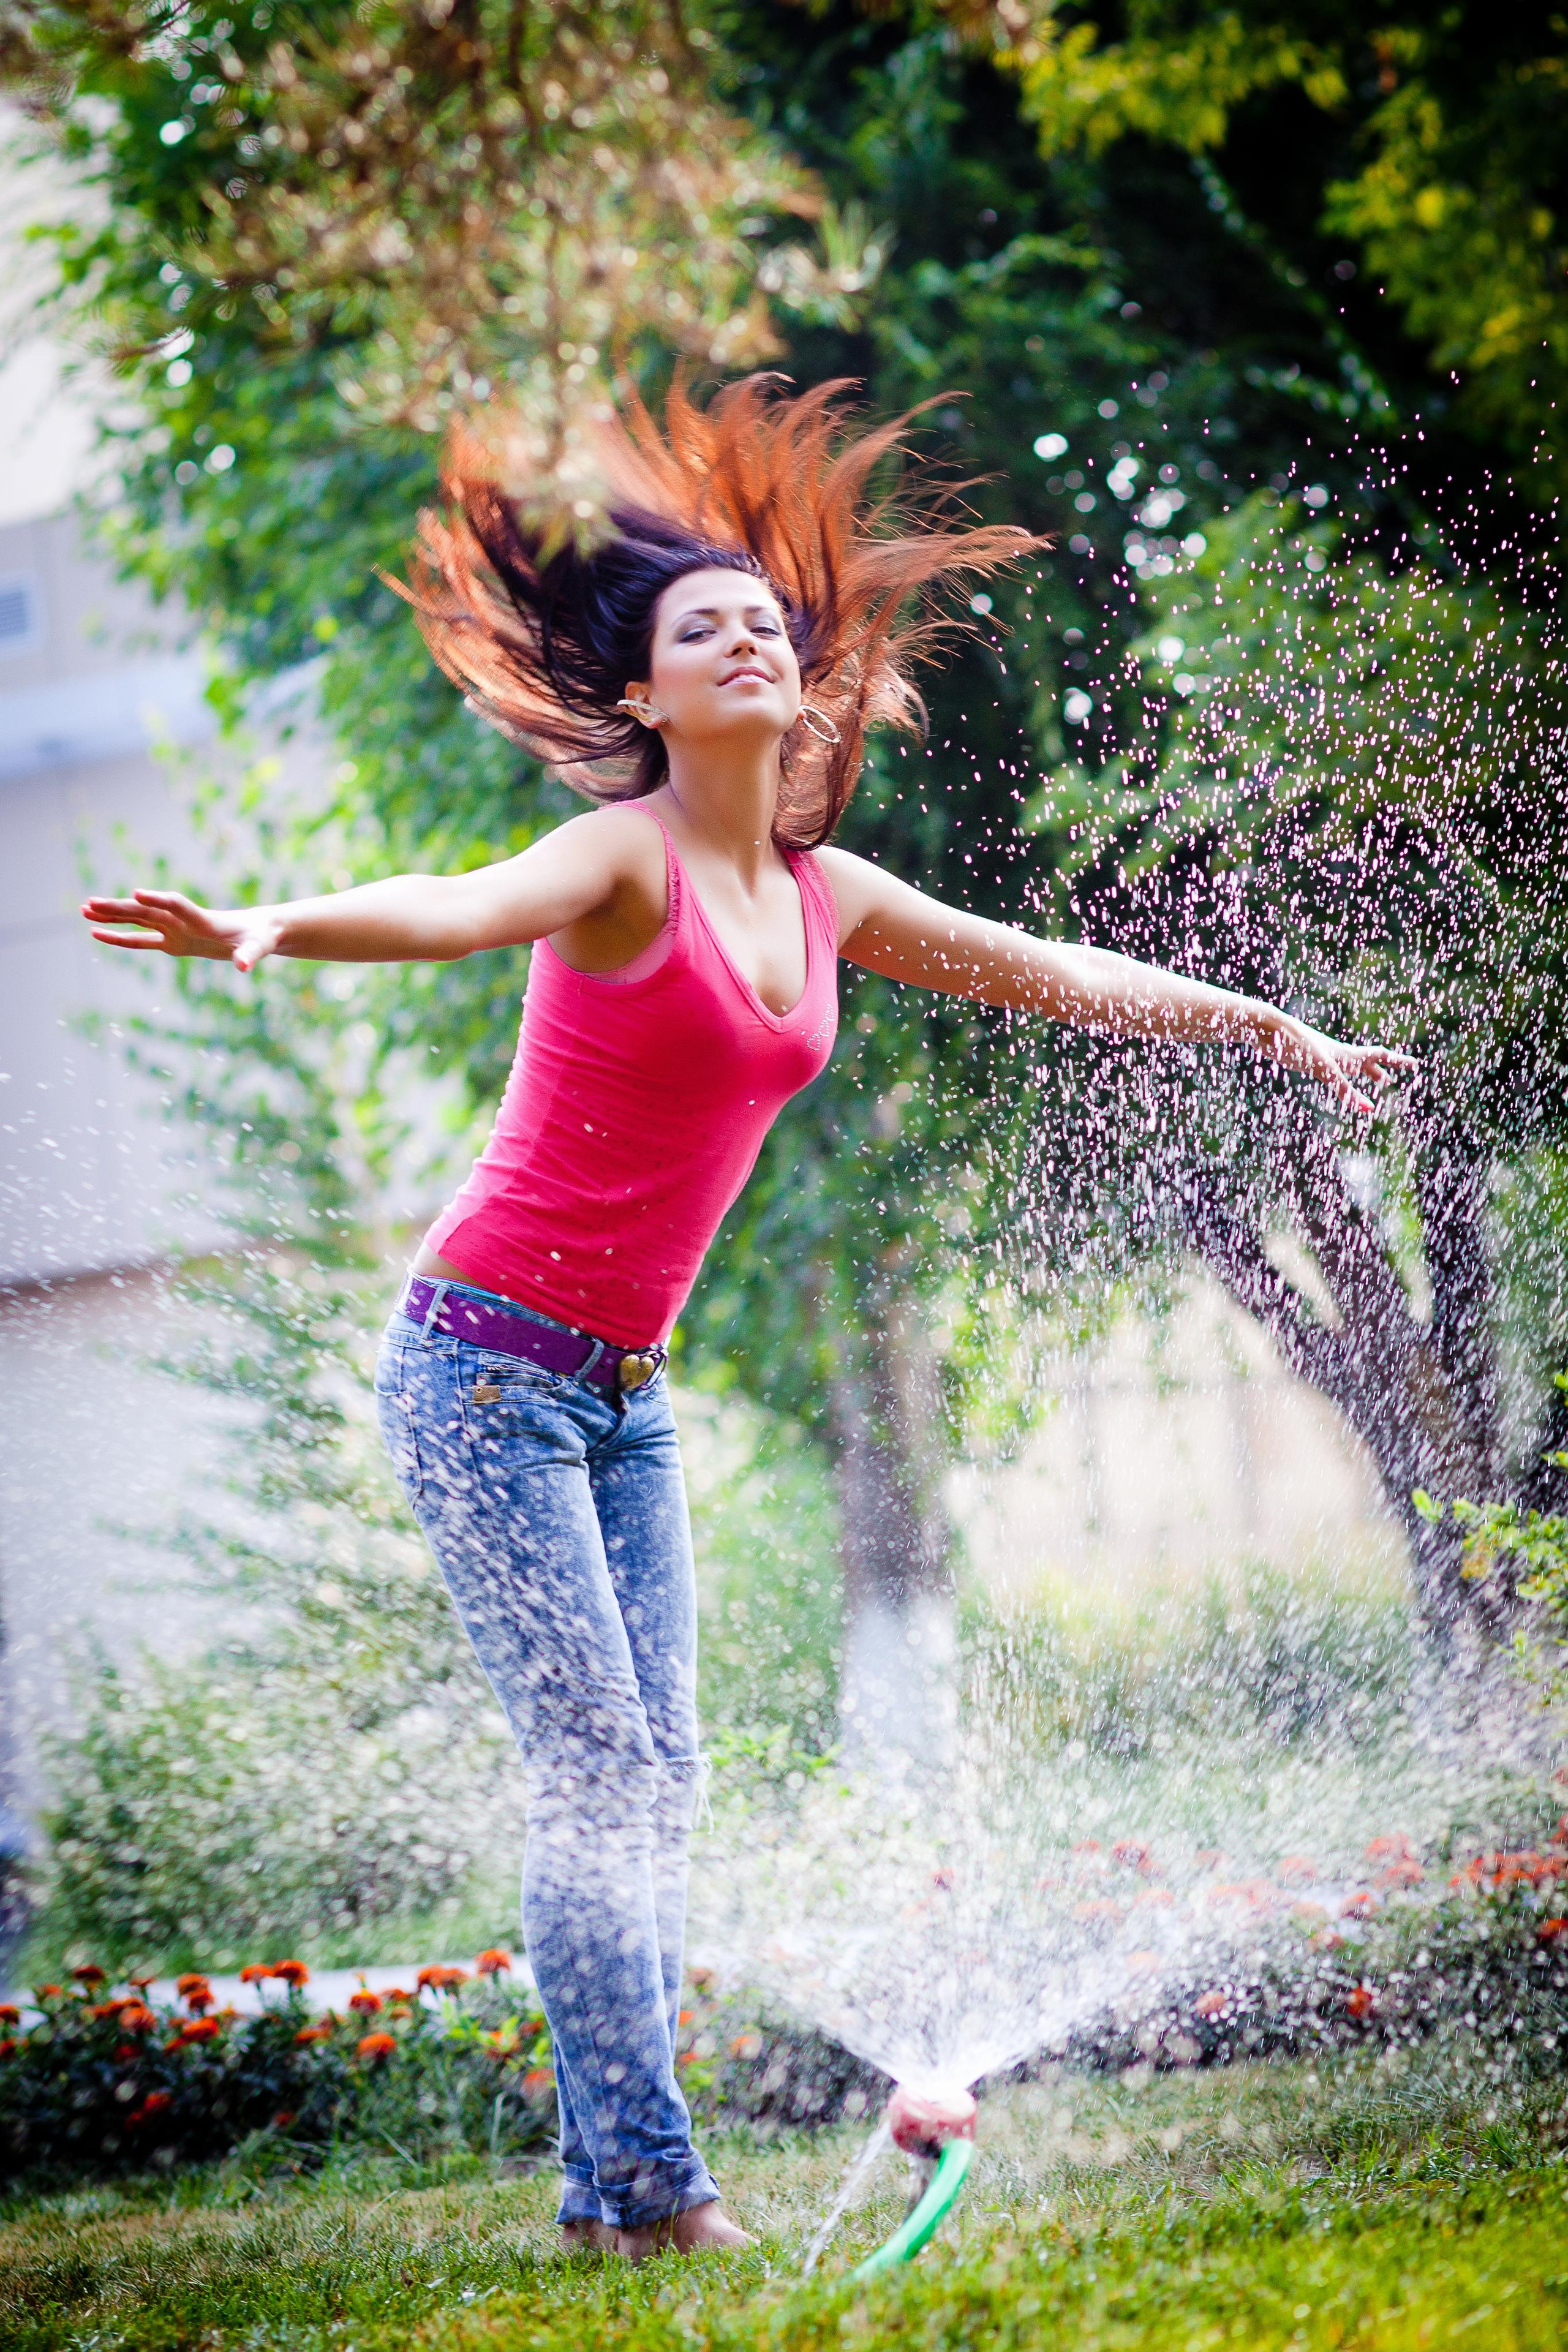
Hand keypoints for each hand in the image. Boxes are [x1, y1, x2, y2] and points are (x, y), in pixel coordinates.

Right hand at [81, 889, 282, 974]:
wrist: (257, 933)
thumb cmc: (260, 938)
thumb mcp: (259, 946)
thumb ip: (251, 954)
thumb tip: (244, 966)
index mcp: (203, 918)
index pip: (177, 905)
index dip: (158, 899)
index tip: (136, 894)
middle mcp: (183, 920)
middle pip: (147, 910)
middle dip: (120, 907)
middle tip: (91, 902)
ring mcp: (174, 930)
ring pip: (137, 921)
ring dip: (111, 916)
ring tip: (84, 910)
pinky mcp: (172, 942)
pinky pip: (141, 939)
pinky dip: (120, 937)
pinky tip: (97, 933)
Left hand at [1269, 1015, 1415, 1117]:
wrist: (1270, 1029)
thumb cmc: (1299, 1045)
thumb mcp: (1324, 1070)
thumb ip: (1344, 1090)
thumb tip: (1367, 1109)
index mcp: (1346, 1053)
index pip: (1379, 1056)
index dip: (1398, 1061)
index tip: (1415, 1065)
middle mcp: (1337, 1054)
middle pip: (1364, 1062)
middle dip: (1379, 1071)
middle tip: (1390, 1080)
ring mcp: (1321, 1057)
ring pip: (1347, 1067)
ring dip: (1360, 1075)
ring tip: (1372, 1082)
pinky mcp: (1305, 1061)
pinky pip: (1328, 1071)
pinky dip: (1337, 1078)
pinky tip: (1332, 1077)